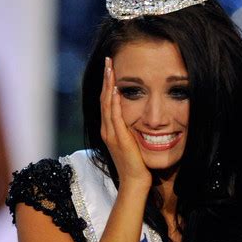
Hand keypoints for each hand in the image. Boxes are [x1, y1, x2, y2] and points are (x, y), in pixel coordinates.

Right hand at [100, 57, 151, 190]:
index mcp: (109, 130)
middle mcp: (106, 130)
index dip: (107, 84)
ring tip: (110, 68)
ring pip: (107, 104)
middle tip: (108, 60)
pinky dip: (115, 102)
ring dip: (109, 85)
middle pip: (104, 99)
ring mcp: (111, 134)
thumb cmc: (136, 164)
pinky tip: (116, 90)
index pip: (106, 102)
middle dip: (106, 79)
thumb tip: (137, 118)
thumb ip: (131, 130)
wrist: (134, 181)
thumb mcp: (132, 142)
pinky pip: (115, 116)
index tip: (111, 69)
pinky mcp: (118, 138)